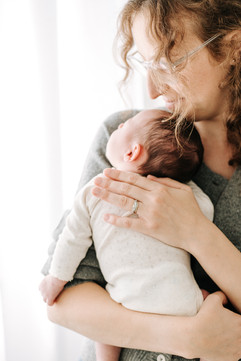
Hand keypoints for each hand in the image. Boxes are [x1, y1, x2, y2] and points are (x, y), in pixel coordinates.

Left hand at [39, 275, 66, 305]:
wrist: (57, 278)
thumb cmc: (55, 275)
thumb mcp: (50, 277)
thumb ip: (49, 280)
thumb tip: (52, 279)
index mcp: (41, 285)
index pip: (41, 290)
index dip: (45, 290)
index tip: (50, 289)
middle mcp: (41, 290)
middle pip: (43, 295)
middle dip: (46, 295)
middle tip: (52, 294)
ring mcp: (45, 295)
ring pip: (45, 300)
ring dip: (48, 299)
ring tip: (53, 298)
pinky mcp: (50, 298)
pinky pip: (49, 303)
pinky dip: (51, 303)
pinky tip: (54, 301)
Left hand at [92, 168, 207, 251]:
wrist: (197, 233)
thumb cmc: (191, 211)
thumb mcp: (183, 190)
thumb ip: (165, 181)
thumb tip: (147, 177)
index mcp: (159, 189)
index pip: (134, 179)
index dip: (118, 175)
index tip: (106, 171)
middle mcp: (153, 199)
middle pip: (126, 189)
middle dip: (108, 183)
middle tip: (95, 180)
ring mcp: (150, 214)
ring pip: (125, 202)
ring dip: (108, 196)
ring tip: (95, 192)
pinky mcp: (149, 228)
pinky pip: (130, 223)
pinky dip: (117, 220)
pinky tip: (105, 217)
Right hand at [189, 291, 240, 360]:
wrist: (193, 337)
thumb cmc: (203, 318)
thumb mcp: (212, 299)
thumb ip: (221, 296)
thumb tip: (224, 298)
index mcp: (240, 322)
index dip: (236, 318)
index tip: (230, 318)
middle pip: (240, 331)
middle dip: (235, 328)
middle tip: (225, 324)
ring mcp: (237, 350)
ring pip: (239, 343)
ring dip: (234, 339)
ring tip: (223, 335)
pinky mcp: (231, 359)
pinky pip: (233, 354)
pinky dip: (228, 350)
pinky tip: (220, 344)